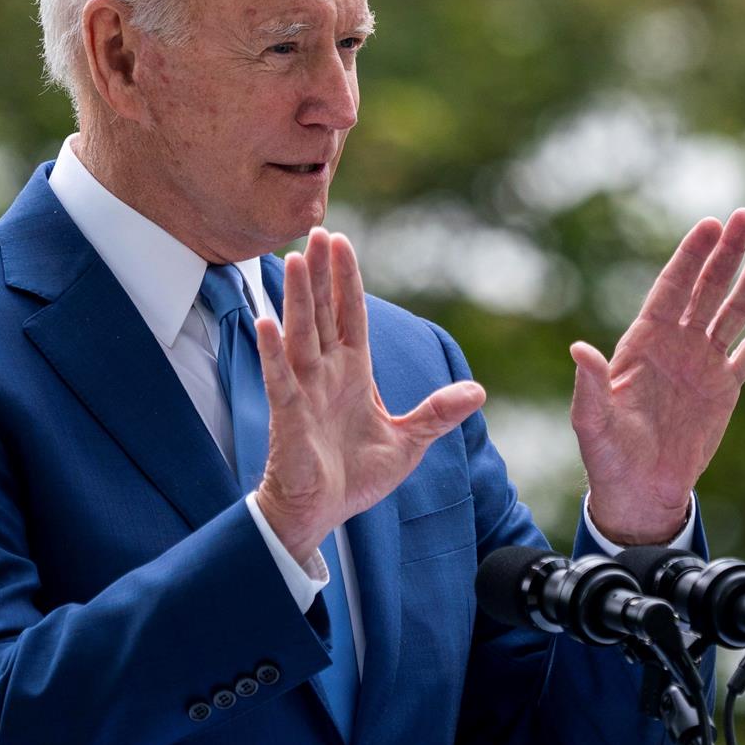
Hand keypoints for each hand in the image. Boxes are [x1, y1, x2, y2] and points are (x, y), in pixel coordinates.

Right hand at [252, 228, 485, 559]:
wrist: (322, 514)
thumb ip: (438, 413)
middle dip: (322, 273)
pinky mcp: (288, 416)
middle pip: (323, 312)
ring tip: (295, 259)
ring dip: (298, 298)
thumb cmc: (355, 476)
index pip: (350, 315)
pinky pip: (278, 378)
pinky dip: (272, 352)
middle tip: (316, 230)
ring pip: (300, 334)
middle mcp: (326, 374)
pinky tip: (266, 322)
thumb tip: (478, 392)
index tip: (341, 242)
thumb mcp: (408, 441)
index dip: (347, 279)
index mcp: (354, 373)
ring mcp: (304, 392)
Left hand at [570, 208, 744, 544]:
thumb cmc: (608, 455)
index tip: (708, 225)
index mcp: (644, 341)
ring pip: (731, 313)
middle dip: (725, 253)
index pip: (671, 288)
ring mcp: (703, 364)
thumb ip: (590, 384)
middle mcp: (677, 344)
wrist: (639, 490)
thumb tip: (578, 349)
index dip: (689, 257)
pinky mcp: (724, 389)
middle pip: (706, 288)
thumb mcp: (593, 421)